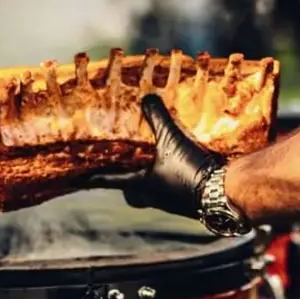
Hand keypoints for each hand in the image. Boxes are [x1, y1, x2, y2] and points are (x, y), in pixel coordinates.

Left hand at [83, 93, 223, 219]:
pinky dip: (171, 178)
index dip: (92, 178)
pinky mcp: (189, 201)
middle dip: (126, 182)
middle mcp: (153, 197)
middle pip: (131, 194)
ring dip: (150, 179)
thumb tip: (146, 97)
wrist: (223, 194)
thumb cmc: (190, 171)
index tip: (76, 179)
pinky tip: (180, 166)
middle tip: (125, 167)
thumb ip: (158, 118)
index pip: (108, 180)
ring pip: (151, 193)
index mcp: (140, 185)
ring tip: (153, 161)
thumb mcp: (172, 140)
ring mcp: (171, 202)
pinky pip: (172, 190)